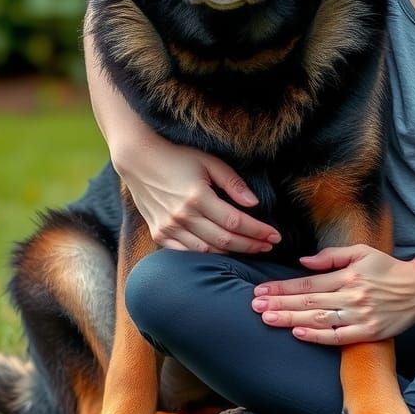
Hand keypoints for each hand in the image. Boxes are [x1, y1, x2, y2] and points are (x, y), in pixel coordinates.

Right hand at [112, 130, 280, 254]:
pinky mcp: (159, 234)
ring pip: (207, 251)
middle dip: (251, 245)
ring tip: (251, 250)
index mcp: (197, 196)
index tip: (275, 235)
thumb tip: (254, 204)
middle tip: (270, 246)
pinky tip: (222, 254)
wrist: (139, 160)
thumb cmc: (178, 156)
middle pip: (224, 240)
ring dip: (232, 254)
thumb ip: (233, 183)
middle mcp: (182, 216)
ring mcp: (168, 227)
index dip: (258, 231)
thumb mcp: (209, 162)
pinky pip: (186, 254)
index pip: (235, 222)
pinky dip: (205, 257)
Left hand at [251, 245, 414, 344]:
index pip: (308, 283)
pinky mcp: (367, 332)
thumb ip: (331, 255)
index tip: (261, 291)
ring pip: (318, 319)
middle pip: (308, 302)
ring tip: (267, 319)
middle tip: (254, 306)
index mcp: (348, 275)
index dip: (283, 288)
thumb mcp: (361, 252)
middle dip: (279, 304)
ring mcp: (359, 316)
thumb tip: (303, 261)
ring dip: (290, 320)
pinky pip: (337, 337)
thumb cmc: (387, 268)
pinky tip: (297, 334)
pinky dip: (317, 336)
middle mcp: (352, 295)